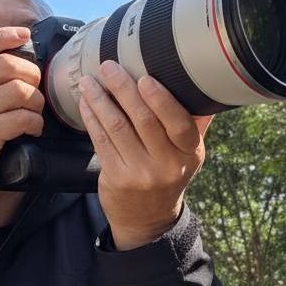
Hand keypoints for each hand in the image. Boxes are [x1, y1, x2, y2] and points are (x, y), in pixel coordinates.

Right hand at [0, 27, 44, 210]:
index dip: (4, 35)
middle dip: (31, 73)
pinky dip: (35, 123)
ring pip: (19, 91)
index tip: (24, 35)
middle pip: (6, 64)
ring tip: (35, 112)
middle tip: (36, 88)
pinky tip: (32, 129)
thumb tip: (8, 64)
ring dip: (36, 101)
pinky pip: (22, 118)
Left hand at [77, 60, 213, 249]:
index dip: (161, 100)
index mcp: (189, 153)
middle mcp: (167, 165)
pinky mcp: (116, 178)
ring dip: (101, 100)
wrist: (148, 218)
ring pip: (118, 128)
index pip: (180, 124)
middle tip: (109, 67)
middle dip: (124, 90)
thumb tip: (200, 81)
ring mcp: (140, 173)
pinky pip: (101, 141)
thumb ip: (194, 122)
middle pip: (144, 121)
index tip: (145, 77)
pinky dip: (92, 118)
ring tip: (89, 80)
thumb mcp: (189, 153)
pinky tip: (86, 102)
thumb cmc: (168, 174)